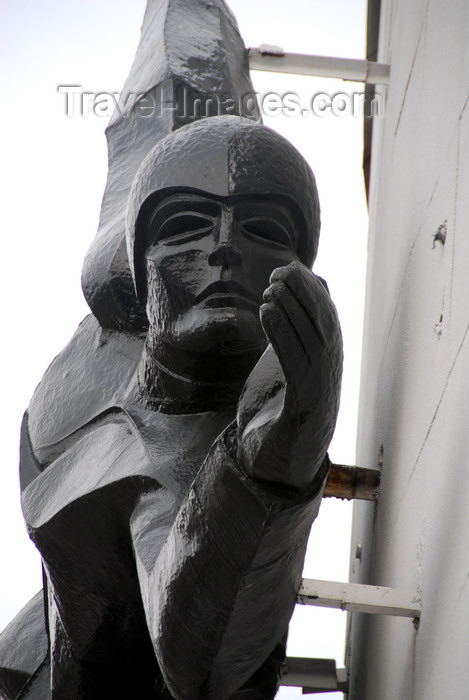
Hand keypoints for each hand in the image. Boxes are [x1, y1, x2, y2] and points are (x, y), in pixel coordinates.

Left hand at [236, 261, 342, 489]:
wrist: (274, 463)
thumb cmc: (279, 409)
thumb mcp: (283, 364)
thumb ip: (289, 335)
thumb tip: (290, 304)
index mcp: (327, 361)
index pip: (327, 316)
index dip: (310, 289)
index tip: (288, 267)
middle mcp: (330, 372)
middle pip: (324, 323)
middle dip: (305, 292)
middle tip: (280, 270)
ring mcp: (321, 388)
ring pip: (313, 339)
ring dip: (292, 308)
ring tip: (270, 287)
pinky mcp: (304, 405)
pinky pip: (295, 363)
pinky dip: (282, 334)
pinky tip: (266, 313)